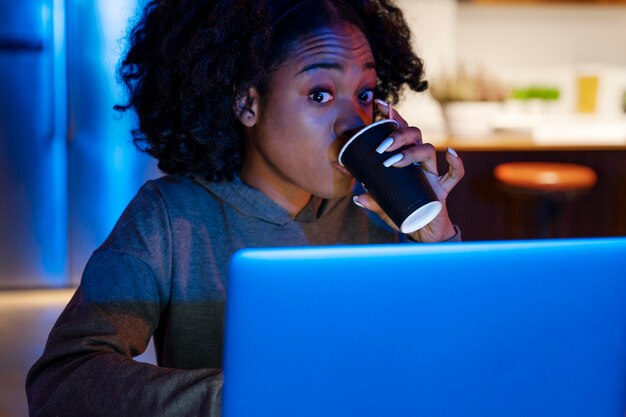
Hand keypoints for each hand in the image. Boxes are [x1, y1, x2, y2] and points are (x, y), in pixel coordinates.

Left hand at [352, 100, 464, 241]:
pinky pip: (454, 175)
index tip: (380, 104)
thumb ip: (373, 202)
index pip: (399, 132)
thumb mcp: (384, 207)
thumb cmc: (404, 213)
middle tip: (381, 148)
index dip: (392, 116)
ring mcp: (432, 174)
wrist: (423, 232)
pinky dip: (455, 164)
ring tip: (393, 161)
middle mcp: (419, 162)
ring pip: (427, 150)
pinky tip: (450, 154)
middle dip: (398, 136)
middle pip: (414, 135)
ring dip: (410, 152)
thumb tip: (357, 198)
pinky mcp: (442, 190)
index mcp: (405, 160)